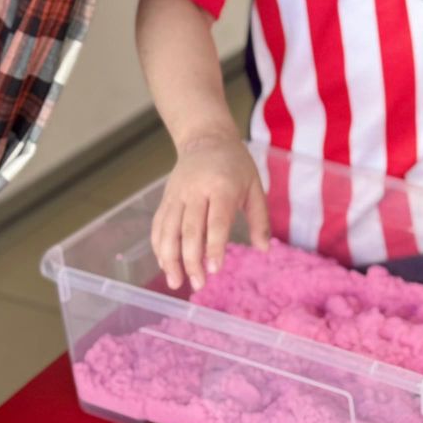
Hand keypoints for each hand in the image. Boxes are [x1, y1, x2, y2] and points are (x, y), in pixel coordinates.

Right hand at [151, 134, 270, 291]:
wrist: (206, 138)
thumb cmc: (236, 165)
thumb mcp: (255, 186)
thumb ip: (260, 219)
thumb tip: (264, 250)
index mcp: (221, 187)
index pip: (215, 222)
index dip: (214, 247)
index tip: (215, 270)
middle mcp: (196, 191)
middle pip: (189, 230)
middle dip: (191, 261)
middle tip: (198, 284)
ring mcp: (177, 195)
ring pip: (168, 230)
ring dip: (170, 259)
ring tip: (175, 282)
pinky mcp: (166, 198)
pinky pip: (159, 225)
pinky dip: (159, 247)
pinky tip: (165, 265)